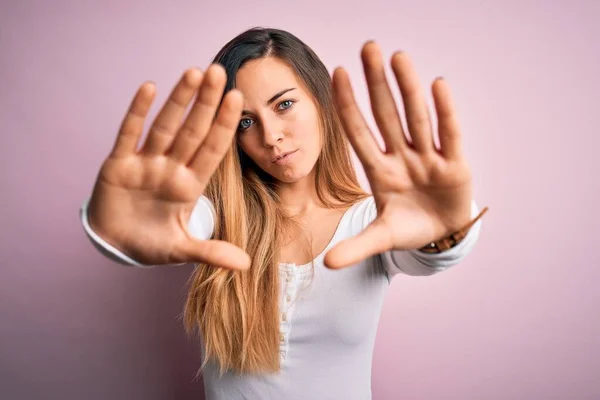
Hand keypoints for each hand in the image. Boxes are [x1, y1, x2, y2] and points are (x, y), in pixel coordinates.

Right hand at [87, 65, 250, 269]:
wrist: (116, 245)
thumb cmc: (151, 243)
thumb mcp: (182, 249)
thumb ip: (211, 252)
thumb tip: (247, 264)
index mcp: (189, 186)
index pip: (212, 150)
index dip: (223, 125)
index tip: (238, 99)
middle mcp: (170, 168)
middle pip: (192, 131)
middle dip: (205, 103)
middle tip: (219, 71)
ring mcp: (145, 163)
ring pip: (165, 127)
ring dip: (178, 101)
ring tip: (193, 72)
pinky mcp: (119, 164)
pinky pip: (129, 134)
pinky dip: (137, 112)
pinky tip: (150, 88)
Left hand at [324, 42, 473, 268]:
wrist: (442, 236)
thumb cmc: (409, 229)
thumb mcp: (382, 238)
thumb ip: (356, 247)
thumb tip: (327, 265)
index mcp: (380, 172)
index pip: (359, 132)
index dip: (347, 105)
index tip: (336, 74)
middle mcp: (402, 158)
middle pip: (386, 115)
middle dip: (377, 84)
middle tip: (367, 47)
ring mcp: (428, 158)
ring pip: (416, 118)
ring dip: (408, 89)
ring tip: (398, 57)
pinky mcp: (455, 165)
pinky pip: (449, 135)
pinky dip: (444, 112)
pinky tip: (437, 85)